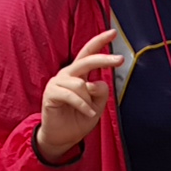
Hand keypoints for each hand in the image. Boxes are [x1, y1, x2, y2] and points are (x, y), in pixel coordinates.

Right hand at [33, 29, 127, 162]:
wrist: (62, 137)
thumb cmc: (79, 119)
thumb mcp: (97, 106)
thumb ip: (101, 93)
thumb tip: (97, 81)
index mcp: (79, 74)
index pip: (88, 53)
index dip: (99, 41)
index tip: (113, 32)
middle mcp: (67, 74)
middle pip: (86, 60)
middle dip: (104, 59)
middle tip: (120, 60)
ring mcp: (57, 82)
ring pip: (81, 84)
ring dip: (89, 100)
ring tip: (90, 112)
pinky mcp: (50, 93)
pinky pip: (73, 96)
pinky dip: (83, 106)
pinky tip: (88, 113)